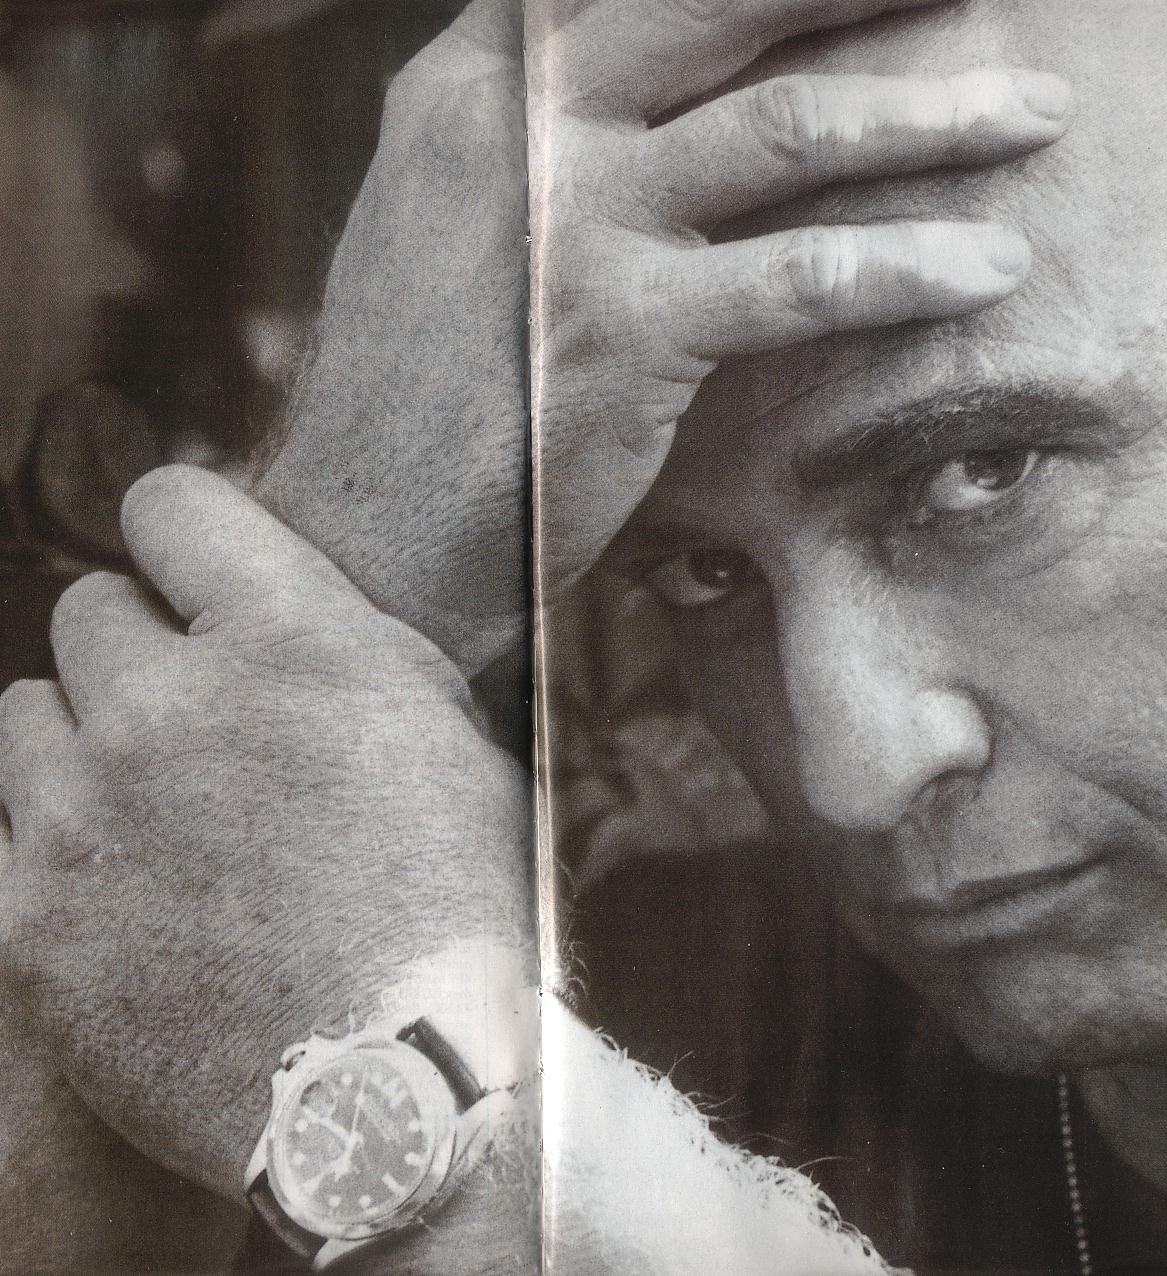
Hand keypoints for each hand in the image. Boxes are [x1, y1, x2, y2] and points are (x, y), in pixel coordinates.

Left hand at [0, 465, 534, 1196]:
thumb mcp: (448, 740)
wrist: (405, 1092)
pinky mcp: (31, 924)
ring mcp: (82, 817)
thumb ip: (351, 651)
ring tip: (154, 811)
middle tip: (198, 720)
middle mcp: (167, 706)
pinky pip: (3, 834)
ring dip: (86, 743)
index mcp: (288, 643)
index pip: (171, 505)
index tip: (195, 575)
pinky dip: (57, 845)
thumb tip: (286, 603)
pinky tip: (126, 888)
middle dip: (144, 650)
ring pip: (25, 715)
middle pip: (89, 609)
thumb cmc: (456, 906)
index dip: (185, 535)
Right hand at [258, 0, 1070, 674]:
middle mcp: (521, 122)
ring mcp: (568, 221)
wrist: (363, 533)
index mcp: (480, 80)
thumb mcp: (460, 221)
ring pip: (786, 128)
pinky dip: (906, 270)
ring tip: (1037, 115)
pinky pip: (798, 279)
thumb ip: (552, 137)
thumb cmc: (433, 389)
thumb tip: (671, 88)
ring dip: (934, 116)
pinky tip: (989, 269)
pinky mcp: (621, 332)